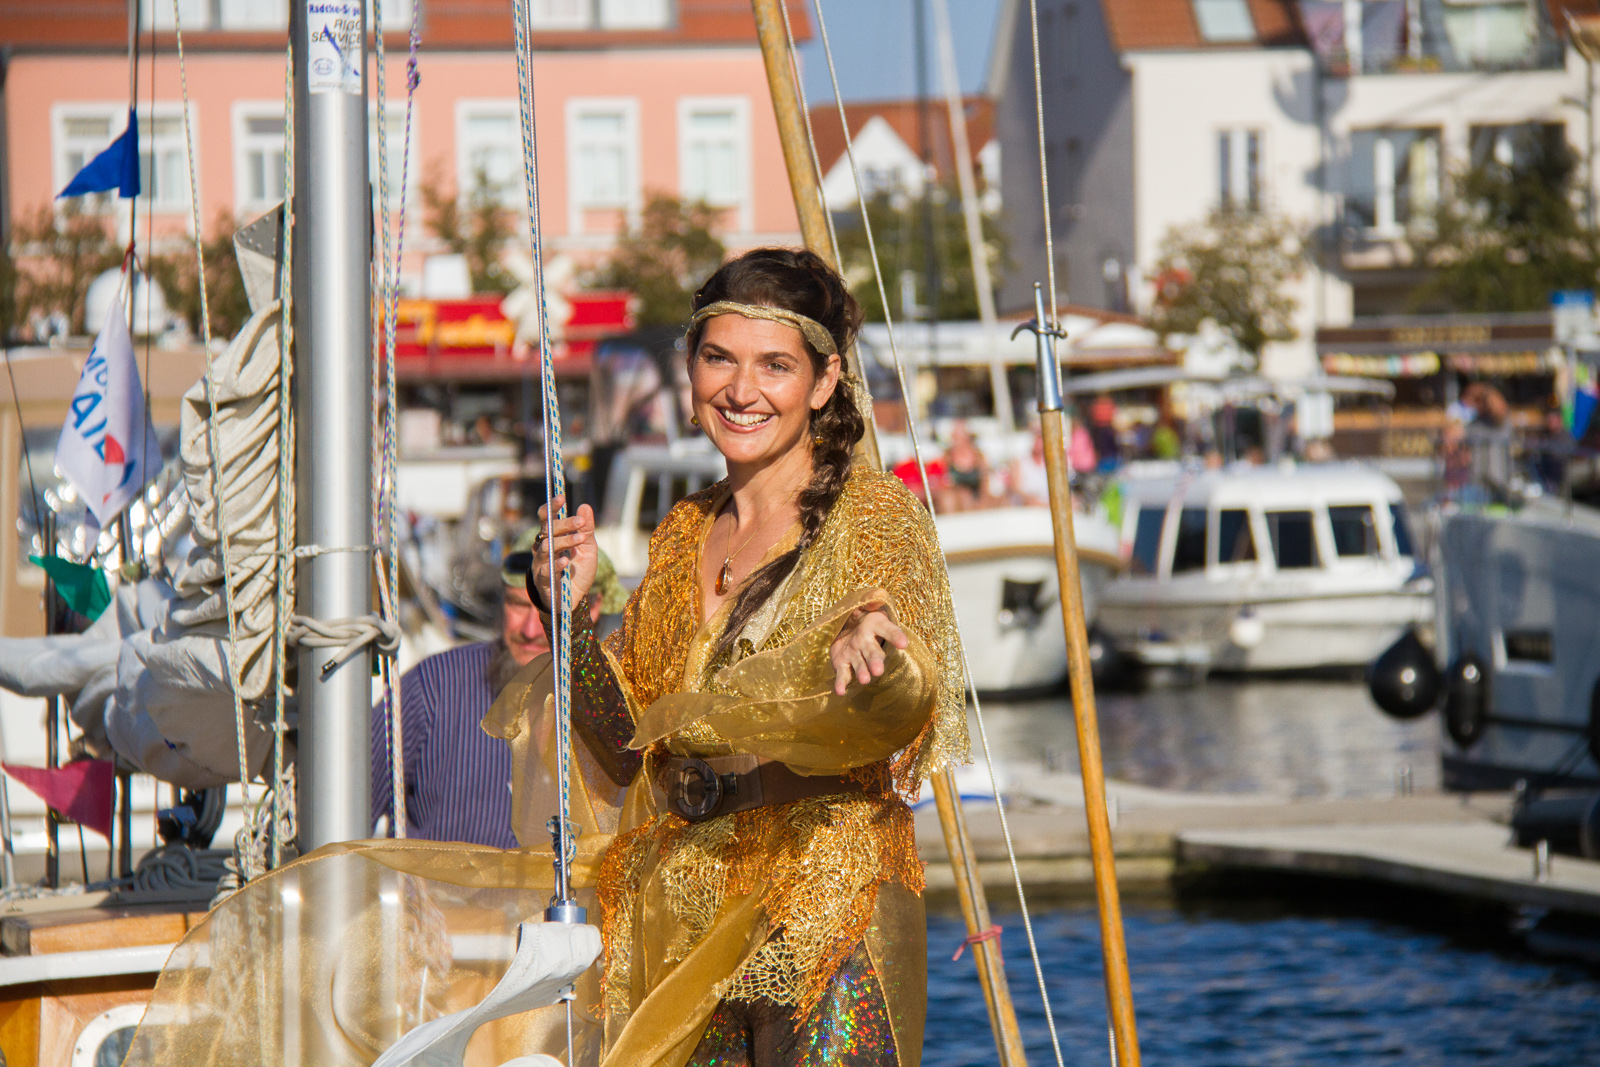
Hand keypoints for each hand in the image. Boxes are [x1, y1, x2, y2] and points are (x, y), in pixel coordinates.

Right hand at [527, 496, 597, 614]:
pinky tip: (566, 560)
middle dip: (564, 524)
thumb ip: (586, 529)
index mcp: (551, 537)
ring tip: (579, 539)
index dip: (550, 507)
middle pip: (546, 531)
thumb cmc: (578, 570)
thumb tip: (585, 506)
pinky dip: (556, 564)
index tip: (562, 497)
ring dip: (564, 542)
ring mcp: (540, 564)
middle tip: (580, 522)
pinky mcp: (543, 581)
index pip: (545, 518)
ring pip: (546, 549)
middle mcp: (542, 548)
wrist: (576, 598)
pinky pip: (546, 571)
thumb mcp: (588, 548)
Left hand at [829, 592, 909, 695]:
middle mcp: (867, 642)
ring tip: (865, 680)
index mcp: (875, 625)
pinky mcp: (843, 664)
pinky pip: (843, 675)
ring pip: (860, 665)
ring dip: (862, 673)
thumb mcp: (864, 601)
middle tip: (878, 670)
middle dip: (876, 661)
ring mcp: (856, 655)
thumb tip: (875, 597)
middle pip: (874, 652)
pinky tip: (840, 691)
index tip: (904, 643)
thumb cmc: (860, 612)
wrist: (845, 625)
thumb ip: (870, 598)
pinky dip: (841, 683)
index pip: (889, 630)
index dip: (896, 636)